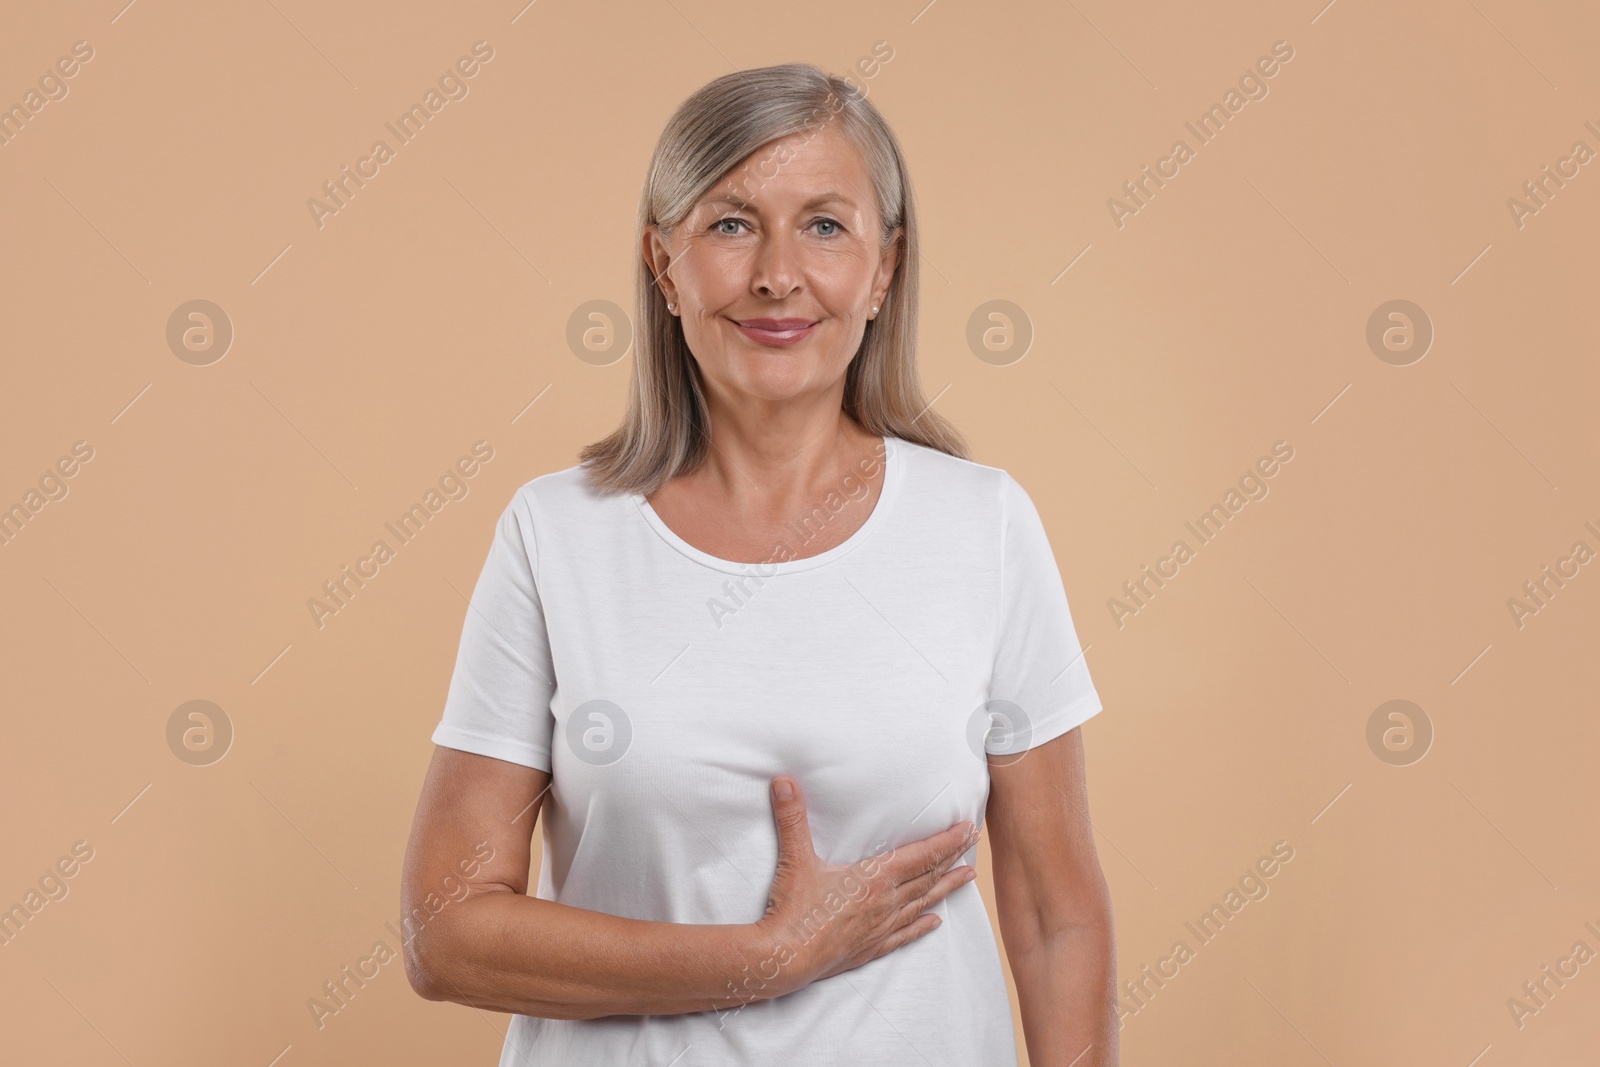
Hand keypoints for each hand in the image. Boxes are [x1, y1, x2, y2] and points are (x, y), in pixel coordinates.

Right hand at [752, 775, 979, 994]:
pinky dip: (922, 926)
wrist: (785, 959)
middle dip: (952, 857)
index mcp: (873, 879)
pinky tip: (935, 922)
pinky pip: (904, 935)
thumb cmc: (793, 910)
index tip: (967, 829)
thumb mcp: (794, 858)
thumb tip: (784, 782)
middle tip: (973, 844)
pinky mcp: (870, 948)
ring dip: (946, 888)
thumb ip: (792, 818)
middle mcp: (885, 903)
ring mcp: (880, 928)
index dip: (946, 841)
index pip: (921, 855)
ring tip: (968, 877)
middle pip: (928, 876)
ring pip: (922, 903)